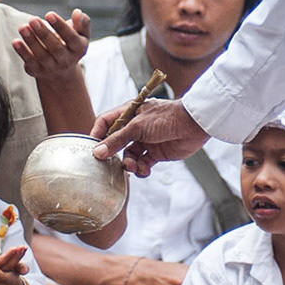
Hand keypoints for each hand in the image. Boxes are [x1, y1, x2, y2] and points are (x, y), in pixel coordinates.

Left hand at [15, 10, 90, 83]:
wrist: (62, 71)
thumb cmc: (71, 44)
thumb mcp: (81, 34)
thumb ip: (82, 22)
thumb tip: (77, 12)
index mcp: (78, 49)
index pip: (70, 38)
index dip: (60, 26)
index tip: (49, 14)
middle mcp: (66, 61)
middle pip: (55, 48)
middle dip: (43, 33)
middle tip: (33, 19)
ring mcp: (52, 68)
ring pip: (41, 55)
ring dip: (31, 41)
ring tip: (22, 27)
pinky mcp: (38, 71)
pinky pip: (30, 62)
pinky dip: (22, 52)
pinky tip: (15, 41)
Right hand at [91, 97, 209, 174]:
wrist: (194, 125)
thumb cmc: (165, 118)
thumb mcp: (137, 127)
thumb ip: (117, 140)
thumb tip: (97, 152)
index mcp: (129, 113)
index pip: (106, 122)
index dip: (97, 134)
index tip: (91, 149)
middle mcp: (135, 127)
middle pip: (116, 142)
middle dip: (112, 154)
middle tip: (107, 166)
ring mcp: (146, 140)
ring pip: (129, 156)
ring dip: (129, 164)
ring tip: (133, 167)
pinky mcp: (156, 153)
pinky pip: (142, 164)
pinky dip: (141, 169)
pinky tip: (144, 171)